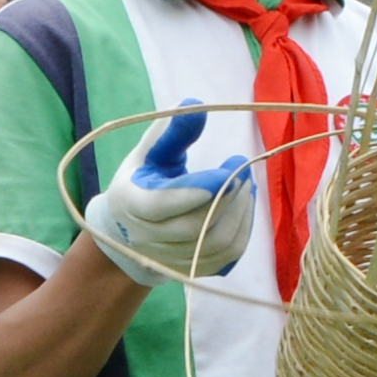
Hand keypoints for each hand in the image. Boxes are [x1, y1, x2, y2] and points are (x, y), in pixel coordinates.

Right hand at [81, 107, 256, 282]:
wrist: (131, 229)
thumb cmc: (143, 180)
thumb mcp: (150, 153)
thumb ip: (172, 132)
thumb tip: (196, 106)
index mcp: (130, 204)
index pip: (161, 204)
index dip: (198, 189)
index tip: (229, 166)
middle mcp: (147, 239)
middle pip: (196, 225)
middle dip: (228, 195)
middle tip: (242, 168)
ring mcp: (171, 260)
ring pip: (217, 242)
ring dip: (240, 211)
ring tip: (246, 184)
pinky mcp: (194, 270)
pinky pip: (228, 255)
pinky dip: (243, 228)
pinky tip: (244, 204)